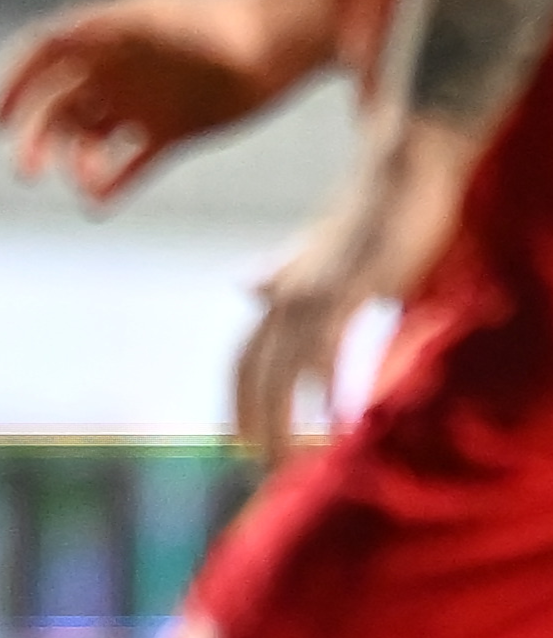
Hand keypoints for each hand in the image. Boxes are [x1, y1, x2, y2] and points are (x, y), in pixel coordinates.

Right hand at [0, 0, 308, 206]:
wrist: (288, 43)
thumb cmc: (229, 25)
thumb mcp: (167, 24)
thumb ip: (116, 29)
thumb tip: (61, 34)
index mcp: (107, 39)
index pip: (42, 59)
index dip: (12, 89)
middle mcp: (117, 72)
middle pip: (57, 110)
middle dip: (38, 141)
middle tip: (28, 172)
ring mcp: (143, 104)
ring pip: (89, 142)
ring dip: (77, 166)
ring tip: (88, 185)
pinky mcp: (171, 133)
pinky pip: (130, 166)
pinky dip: (112, 187)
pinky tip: (99, 206)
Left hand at [235, 114, 475, 460]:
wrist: (402, 166)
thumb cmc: (371, 212)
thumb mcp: (320, 255)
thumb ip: (285, 276)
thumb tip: (246, 287)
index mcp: (282, 292)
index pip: (242, 359)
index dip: (237, 403)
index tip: (235, 446)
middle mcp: (287, 293)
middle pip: (252, 370)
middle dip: (251, 422)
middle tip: (256, 471)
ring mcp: (316, 290)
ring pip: (284, 367)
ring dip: (285, 418)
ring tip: (291, 461)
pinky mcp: (351, 286)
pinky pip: (330, 348)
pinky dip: (328, 389)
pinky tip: (340, 424)